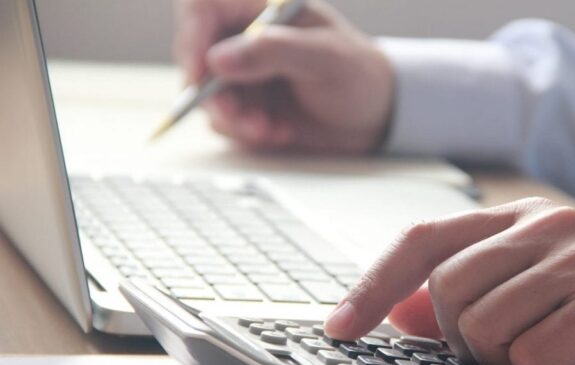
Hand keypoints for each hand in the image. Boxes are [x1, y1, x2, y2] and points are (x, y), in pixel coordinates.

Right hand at [174, 0, 393, 152]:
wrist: (374, 117)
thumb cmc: (359, 75)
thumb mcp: (326, 57)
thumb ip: (274, 51)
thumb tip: (218, 58)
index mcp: (263, 7)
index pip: (203, 8)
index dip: (191, 38)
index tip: (198, 77)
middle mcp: (245, 37)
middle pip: (197, 58)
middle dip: (217, 95)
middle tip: (246, 120)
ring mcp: (244, 73)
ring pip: (208, 96)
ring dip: (235, 119)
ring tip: (271, 129)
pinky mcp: (247, 105)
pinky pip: (226, 122)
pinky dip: (247, 133)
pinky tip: (281, 132)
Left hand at [324, 198, 574, 364]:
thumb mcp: (533, 301)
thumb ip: (469, 297)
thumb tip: (399, 313)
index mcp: (521, 219)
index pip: (424, 240)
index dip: (373, 285)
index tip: (340, 327)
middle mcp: (546, 224)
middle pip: (445, 292)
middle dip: (467, 340)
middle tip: (517, 350)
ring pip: (483, 326)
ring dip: (514, 360)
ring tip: (561, 352)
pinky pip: (534, 355)